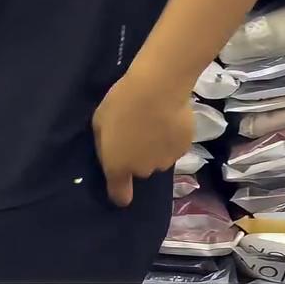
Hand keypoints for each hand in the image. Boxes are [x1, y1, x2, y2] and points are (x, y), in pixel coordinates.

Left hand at [92, 68, 193, 207]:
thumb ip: (105, 143)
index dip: (120, 191)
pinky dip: (173, 136)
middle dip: (138, 155)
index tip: (121, 181)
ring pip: (159, 158)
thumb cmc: (122, 101)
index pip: (119, 195)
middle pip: (140, 169)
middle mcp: (143, 171)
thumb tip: (113, 152)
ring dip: (156, 146)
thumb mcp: (100, 120)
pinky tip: (170, 117)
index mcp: (118, 166)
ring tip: (155, 121)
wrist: (158, 88)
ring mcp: (166, 162)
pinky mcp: (184, 149)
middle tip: (137, 130)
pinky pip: (175, 146)